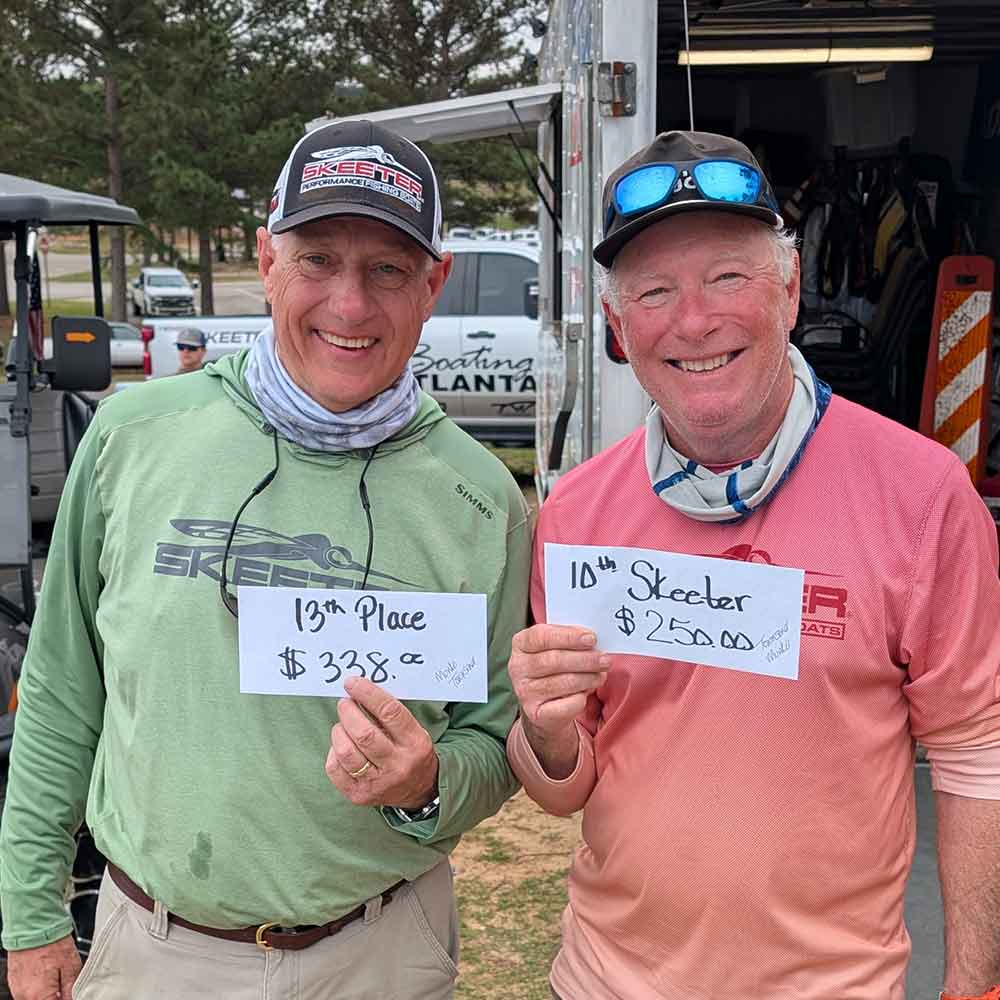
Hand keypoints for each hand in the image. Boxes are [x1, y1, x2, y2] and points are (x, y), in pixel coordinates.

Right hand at [7, 935, 81, 999]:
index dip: (65, 999)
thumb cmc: (53, 943)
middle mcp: (24, 997)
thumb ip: (71, 989)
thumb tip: (73, 999)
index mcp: (39, 996)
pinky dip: (37, 987)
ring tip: (56, 976)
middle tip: (64, 984)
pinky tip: (46, 974)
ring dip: (46, 993)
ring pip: (35, 999)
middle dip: (56, 996)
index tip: (69, 993)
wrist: (33, 926)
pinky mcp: (14, 982)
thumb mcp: (71, 966)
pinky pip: (27, 991)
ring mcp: (17, 989)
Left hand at [326, 677, 437, 810]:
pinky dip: (333, 751)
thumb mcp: (413, 730)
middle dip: (348, 712)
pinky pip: (335, 769)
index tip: (353, 683)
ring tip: (342, 724)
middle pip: (364, 734)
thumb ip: (390, 714)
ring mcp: (378, 784)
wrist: (420, 790)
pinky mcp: (359, 795)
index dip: (368, 694)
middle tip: (344, 703)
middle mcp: (398, 765)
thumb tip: (360, 690)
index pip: (390, 712)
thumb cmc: (411, 752)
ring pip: (346, 752)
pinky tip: (341, 745)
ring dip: (339, 731)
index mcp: (415, 743)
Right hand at [507, 624, 607, 775]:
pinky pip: (567, 704)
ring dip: (588, 678)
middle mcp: (517, 667)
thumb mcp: (557, 647)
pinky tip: (587, 692)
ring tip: (601, 674)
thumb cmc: (553, 669)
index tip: (591, 638)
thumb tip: (591, 638)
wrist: (545, 706)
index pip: (541, 636)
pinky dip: (582, 697)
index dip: (568, 637)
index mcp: (521, 644)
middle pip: (554, 660)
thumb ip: (570, 639)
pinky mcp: (536, 714)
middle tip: (604, 659)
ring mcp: (524, 692)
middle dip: (585, 659)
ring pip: (563, 682)